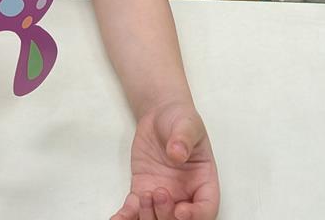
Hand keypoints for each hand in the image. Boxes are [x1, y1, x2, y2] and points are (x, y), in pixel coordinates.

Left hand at [112, 101, 219, 219]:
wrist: (160, 116)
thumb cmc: (180, 120)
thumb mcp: (187, 124)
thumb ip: (183, 138)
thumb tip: (177, 152)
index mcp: (203, 181)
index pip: (206, 208)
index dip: (196, 216)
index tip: (180, 211)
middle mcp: (185, 194)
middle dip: (166, 215)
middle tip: (158, 193)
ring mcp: (163, 197)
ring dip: (146, 218)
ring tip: (143, 195)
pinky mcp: (143, 192)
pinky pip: (134, 213)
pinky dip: (125, 217)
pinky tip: (118, 218)